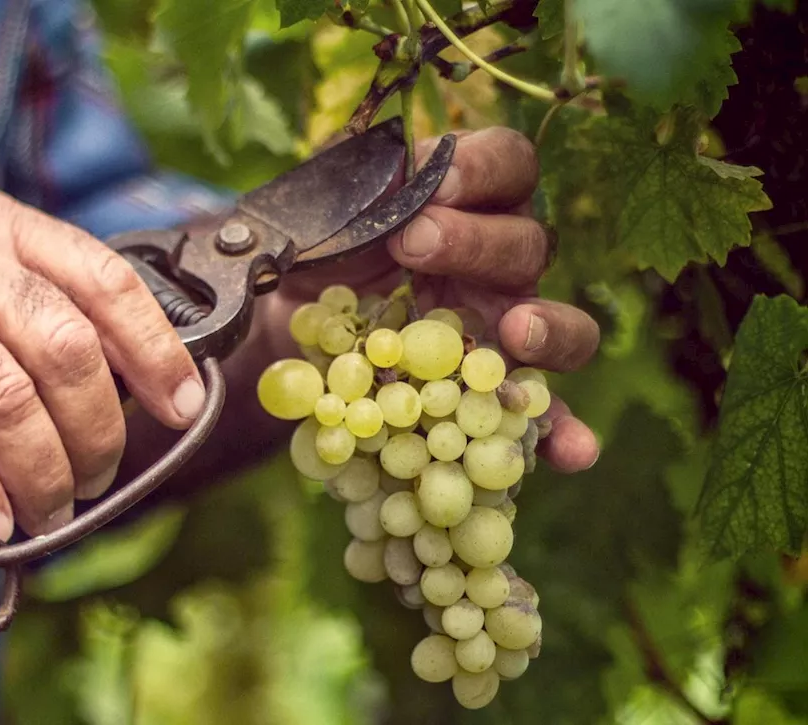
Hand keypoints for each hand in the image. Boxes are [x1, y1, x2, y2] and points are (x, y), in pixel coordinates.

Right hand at [0, 189, 204, 538]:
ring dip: (45, 474)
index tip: (182, 404)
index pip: (106, 282)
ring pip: (14, 402)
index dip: (156, 350)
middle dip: (100, 432)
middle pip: (70, 353)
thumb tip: (104, 388)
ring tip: (47, 509)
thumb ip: (20, 307)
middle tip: (97, 477)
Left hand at [272, 127, 600, 471]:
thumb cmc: (318, 250)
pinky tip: (574, 453)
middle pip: (526, 244)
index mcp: (469, 201)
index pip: (507, 164)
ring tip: (515, 333)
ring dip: (548, 329)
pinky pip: (541, 416)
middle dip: (475, 242)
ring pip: (563, 327)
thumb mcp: (325, 211)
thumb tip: (391, 174)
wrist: (288, 322)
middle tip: (415, 245)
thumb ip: (357, 189)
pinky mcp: (493, 394)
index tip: (435, 182)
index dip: (482, 168)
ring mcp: (506, 330)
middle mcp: (501, 261)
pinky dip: (561, 434)